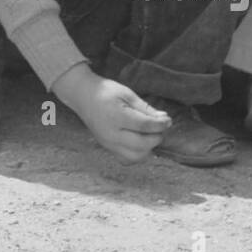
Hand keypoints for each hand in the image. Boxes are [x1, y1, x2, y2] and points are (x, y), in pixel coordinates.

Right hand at [55, 67, 172, 164]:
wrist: (83, 96)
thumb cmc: (105, 92)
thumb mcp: (127, 94)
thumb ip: (145, 109)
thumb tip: (164, 120)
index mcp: (116, 116)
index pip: (144, 126)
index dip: (160, 125)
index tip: (168, 120)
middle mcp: (111, 134)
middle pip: (142, 144)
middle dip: (156, 137)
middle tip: (160, 127)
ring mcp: (108, 143)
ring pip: (136, 156)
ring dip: (148, 148)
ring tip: (150, 135)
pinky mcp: (107, 148)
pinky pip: (127, 159)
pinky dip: (137, 154)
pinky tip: (140, 142)